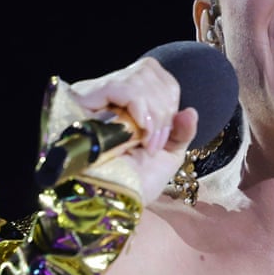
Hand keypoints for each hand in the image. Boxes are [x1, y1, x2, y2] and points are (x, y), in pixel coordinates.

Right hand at [68, 57, 197, 201]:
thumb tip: (190, 111)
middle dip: (164, 109)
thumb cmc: (137, 182)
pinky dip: (139, 106)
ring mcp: (94, 95)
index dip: (169, 99)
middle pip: (148, 70)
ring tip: (145, 144)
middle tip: (154, 144)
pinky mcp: (83, 100)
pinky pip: (121, 86)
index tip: (164, 136)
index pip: (154, 72)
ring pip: (138, 77)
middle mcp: (108, 93)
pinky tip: (139, 128)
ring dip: (153, 113)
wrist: (114, 204)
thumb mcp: (169, 154)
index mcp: (127, 100)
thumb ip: (182, 131)